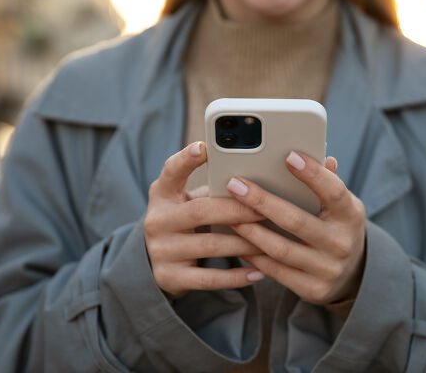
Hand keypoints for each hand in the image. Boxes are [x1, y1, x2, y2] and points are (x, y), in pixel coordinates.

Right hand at [144, 142, 266, 298]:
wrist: (153, 263)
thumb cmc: (184, 221)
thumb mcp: (185, 200)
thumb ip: (210, 190)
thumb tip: (259, 182)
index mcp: (162, 194)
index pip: (171, 171)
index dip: (186, 159)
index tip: (204, 146)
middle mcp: (157, 220)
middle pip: (202, 211)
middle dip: (238, 210)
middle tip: (266, 210)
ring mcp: (161, 250)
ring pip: (211, 245)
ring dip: (245, 243)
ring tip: (272, 241)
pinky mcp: (169, 277)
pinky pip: (209, 278)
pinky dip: (236, 276)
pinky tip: (258, 272)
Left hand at [227, 152, 366, 304]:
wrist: (352, 273)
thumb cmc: (336, 226)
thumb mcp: (340, 205)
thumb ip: (326, 182)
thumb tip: (319, 154)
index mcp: (351, 215)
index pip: (334, 191)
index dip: (312, 174)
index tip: (289, 156)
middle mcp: (342, 243)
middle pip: (296, 220)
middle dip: (262, 201)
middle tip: (236, 185)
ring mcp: (328, 269)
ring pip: (281, 248)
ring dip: (251, 231)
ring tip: (229, 213)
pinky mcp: (313, 289)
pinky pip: (276, 271)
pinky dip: (254, 255)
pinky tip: (238, 239)